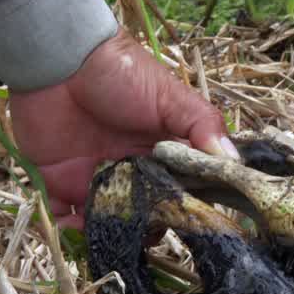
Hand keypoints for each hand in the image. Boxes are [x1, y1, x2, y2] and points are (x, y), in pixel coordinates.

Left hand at [8, 28, 237, 228]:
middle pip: (144, 214)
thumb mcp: (172, 98)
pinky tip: (74, 225)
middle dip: (146, 230)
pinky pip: (64, 215)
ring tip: (109, 236)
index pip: (179, 193)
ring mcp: (96, 178)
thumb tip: (234, 162)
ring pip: (107, 221)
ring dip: (108, 234)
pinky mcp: (59, 179)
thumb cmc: (122, 73)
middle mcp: (131, 172)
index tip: (189, 224)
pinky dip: (68, 227)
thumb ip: (203, 127)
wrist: (61, 57)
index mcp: (162, 155)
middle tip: (145, 234)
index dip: (184, 211)